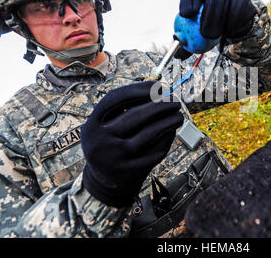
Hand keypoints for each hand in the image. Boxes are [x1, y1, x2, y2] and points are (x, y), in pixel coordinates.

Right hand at [81, 81, 183, 207]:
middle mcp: (100, 142)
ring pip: (148, 134)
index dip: (137, 89)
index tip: (158, 86)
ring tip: (178, 115)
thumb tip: (156, 87)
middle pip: (135, 115)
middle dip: (159, 105)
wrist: (102, 183)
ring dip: (168, 122)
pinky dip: (166, 140)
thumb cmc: (109, 144)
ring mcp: (115, 158)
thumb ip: (125, 107)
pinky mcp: (129, 172)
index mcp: (91, 125)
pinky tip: (173, 132)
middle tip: (175, 101)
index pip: (115, 99)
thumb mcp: (105, 126)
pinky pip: (154, 152)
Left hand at [179, 0, 256, 39]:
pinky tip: (228, 32)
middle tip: (203, 32)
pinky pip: (237, 9)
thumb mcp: (197, 35)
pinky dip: (232, 22)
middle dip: (207, 13)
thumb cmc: (210, 30)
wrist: (234, 26)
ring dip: (218, 21)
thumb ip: (187, 39)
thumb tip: (176, 45)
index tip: (186, 14)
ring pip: (225, 1)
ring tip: (213, 36)